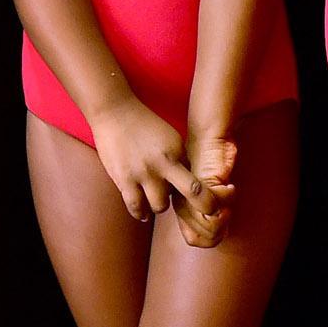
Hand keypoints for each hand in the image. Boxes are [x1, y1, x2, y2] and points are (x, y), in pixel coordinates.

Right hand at [93, 100, 207, 224]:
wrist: (115, 113)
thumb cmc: (145, 125)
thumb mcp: (171, 139)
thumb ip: (181, 160)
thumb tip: (192, 184)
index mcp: (178, 152)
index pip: (199, 181)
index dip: (209, 197)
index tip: (212, 207)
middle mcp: (164, 164)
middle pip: (191, 194)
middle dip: (199, 206)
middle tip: (197, 213)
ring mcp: (143, 173)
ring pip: (160, 206)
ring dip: (159, 206)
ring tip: (155, 200)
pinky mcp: (124, 179)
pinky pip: (135, 207)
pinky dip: (140, 213)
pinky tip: (143, 213)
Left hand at [177, 129, 238, 248]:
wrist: (208, 139)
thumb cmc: (210, 164)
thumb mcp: (209, 192)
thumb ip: (208, 212)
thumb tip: (220, 233)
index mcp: (182, 210)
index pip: (194, 240)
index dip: (213, 235)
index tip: (223, 217)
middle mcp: (183, 206)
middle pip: (209, 235)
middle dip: (224, 223)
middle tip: (227, 204)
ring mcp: (189, 197)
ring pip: (213, 224)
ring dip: (227, 210)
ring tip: (226, 193)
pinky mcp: (199, 185)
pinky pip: (220, 204)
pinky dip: (230, 195)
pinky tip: (229, 183)